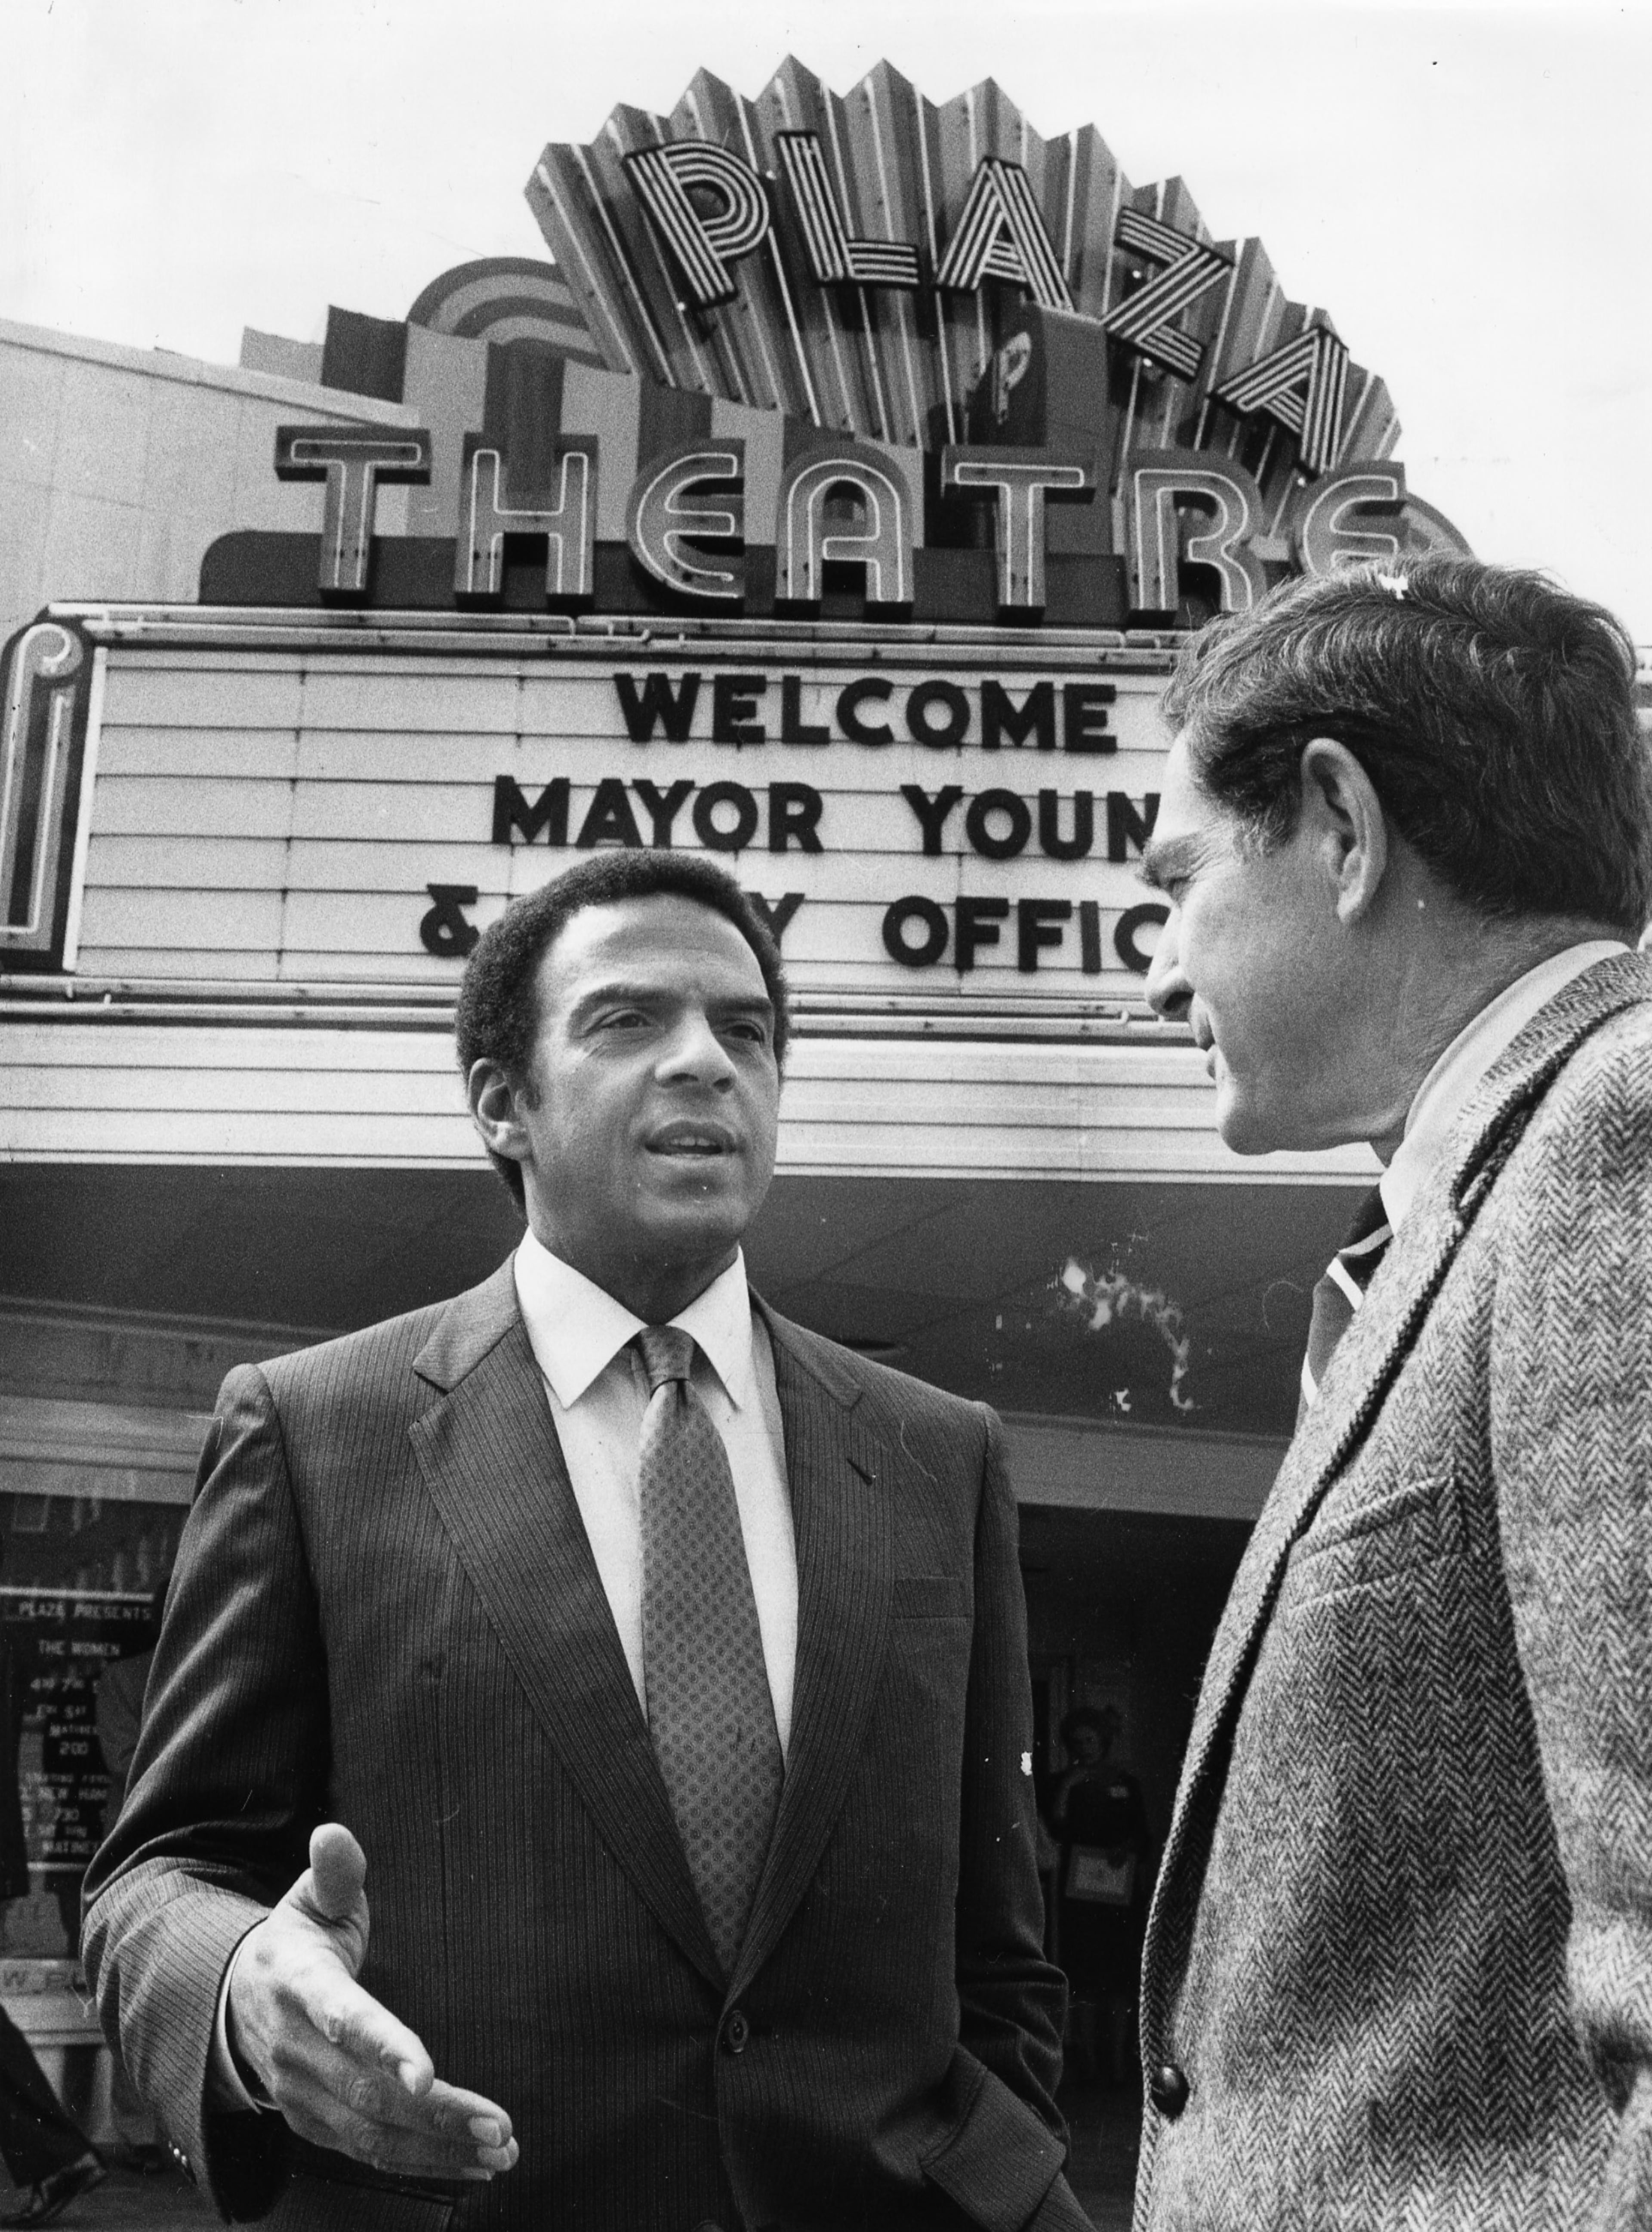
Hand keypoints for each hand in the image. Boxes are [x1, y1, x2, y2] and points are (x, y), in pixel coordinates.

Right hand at [226, 1823, 517, 2183]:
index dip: (382, 2045)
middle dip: (437, 2113)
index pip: (342, 2017)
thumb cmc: (296, 1943)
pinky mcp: (313, 2124)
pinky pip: (369, 2153)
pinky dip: (422, 2163)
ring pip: (373, 2133)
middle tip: (500, 2126)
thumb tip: (333, 1833)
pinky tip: (470, 2162)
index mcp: (298, 1983)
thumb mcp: (309, 1899)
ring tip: (501, 2151)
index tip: (424, 2072)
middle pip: (368, 2091)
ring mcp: (302, 2094)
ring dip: (439, 2147)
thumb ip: (333, 1871)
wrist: (237, 2002)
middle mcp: (296, 2048)